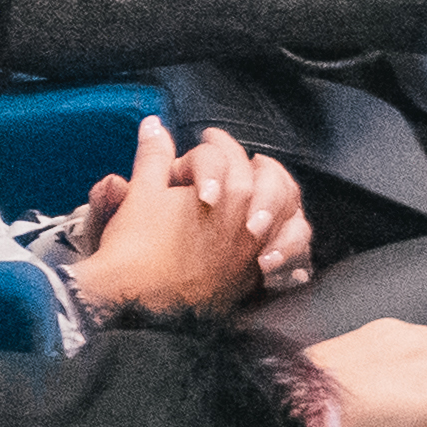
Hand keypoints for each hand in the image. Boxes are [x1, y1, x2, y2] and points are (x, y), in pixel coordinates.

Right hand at [67, 115, 288, 317]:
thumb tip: (155, 125)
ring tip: (264, 200)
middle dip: (264, 170)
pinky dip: (285, 248)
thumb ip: (154, 156)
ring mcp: (253, 252)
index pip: (234, 157)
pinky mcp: (251, 279)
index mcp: (228, 192)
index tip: (210, 137)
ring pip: (288, 222)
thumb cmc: (138, 245)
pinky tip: (271, 245)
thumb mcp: (142, 191)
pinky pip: (286, 260)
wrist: (139, 302)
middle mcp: (250, 221)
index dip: (221, 143)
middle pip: (275, 187)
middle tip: (251, 163)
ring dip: (279, 207)